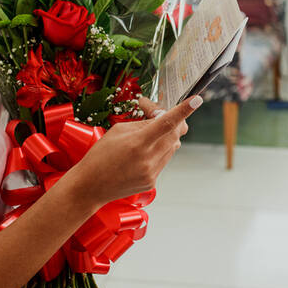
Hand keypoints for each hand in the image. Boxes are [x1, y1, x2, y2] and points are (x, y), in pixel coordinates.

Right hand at [69, 95, 200, 206]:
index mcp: (138, 143)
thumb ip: (143, 123)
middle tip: (159, 117)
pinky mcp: (152, 181)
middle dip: (174, 123)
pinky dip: (159, 151)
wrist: (91, 186)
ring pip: (172, 147)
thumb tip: (162, 117)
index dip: (184, 110)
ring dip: (165, 138)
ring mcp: (152, 172)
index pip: (167, 123)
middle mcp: (148, 159)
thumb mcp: (118, 131)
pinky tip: (142, 154)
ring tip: (144, 139)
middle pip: (175, 134)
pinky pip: (164, 160)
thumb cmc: (100, 155)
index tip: (197, 100)